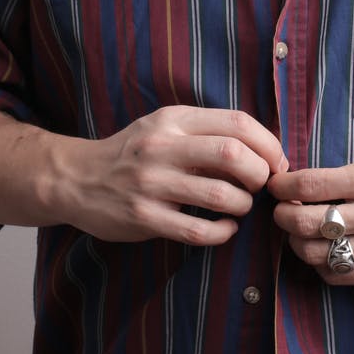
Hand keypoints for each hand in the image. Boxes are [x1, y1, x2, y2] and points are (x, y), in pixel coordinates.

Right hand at [58, 107, 287, 245]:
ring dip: (243, 205)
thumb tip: (264, 149)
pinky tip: (224, 229)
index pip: (237, 122)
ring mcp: (151, 183)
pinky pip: (197, 230)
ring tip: (240, 207)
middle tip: (261, 186)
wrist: (76, 179)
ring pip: (222, 195)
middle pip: (234, 155)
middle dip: (260, 174)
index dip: (268, 144)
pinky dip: (222, 232)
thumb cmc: (134, 154)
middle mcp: (163, 147)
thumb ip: (205, 132)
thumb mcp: (164, 128)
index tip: (276, 162)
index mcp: (173, 120)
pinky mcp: (143, 217)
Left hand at [268, 157, 353, 283]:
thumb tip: (302, 186)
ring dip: (296, 242)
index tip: (277, 185)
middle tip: (282, 210)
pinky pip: (336, 275)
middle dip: (283, 216)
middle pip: (305, 224)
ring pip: (315, 254)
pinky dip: (319, 264)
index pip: (309, 185)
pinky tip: (323, 251)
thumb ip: (346, 177)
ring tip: (300, 232)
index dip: (283, 186)